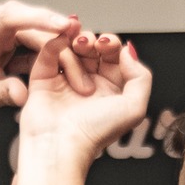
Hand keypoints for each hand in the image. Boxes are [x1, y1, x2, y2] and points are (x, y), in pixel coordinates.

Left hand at [0, 2, 74, 118]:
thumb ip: (2, 93)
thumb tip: (23, 94)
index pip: (13, 18)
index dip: (41, 19)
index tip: (65, 26)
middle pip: (37, 27)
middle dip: (63, 46)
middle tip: (83, 67)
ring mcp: (7, 25)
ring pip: (43, 32)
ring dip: (63, 51)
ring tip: (82, 73)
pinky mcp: (15, 33)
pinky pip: (39, 38)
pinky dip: (54, 53)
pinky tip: (69, 68)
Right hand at [18, 29, 153, 169]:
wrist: (60, 144)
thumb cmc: (94, 133)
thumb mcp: (134, 108)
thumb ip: (141, 77)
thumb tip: (128, 52)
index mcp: (110, 89)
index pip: (113, 55)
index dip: (112, 44)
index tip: (108, 45)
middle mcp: (88, 83)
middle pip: (91, 47)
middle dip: (93, 40)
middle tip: (91, 45)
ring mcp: (65, 80)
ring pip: (71, 48)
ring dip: (76, 44)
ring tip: (77, 52)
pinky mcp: (43, 78)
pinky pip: (49, 52)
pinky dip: (55, 42)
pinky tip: (60, 42)